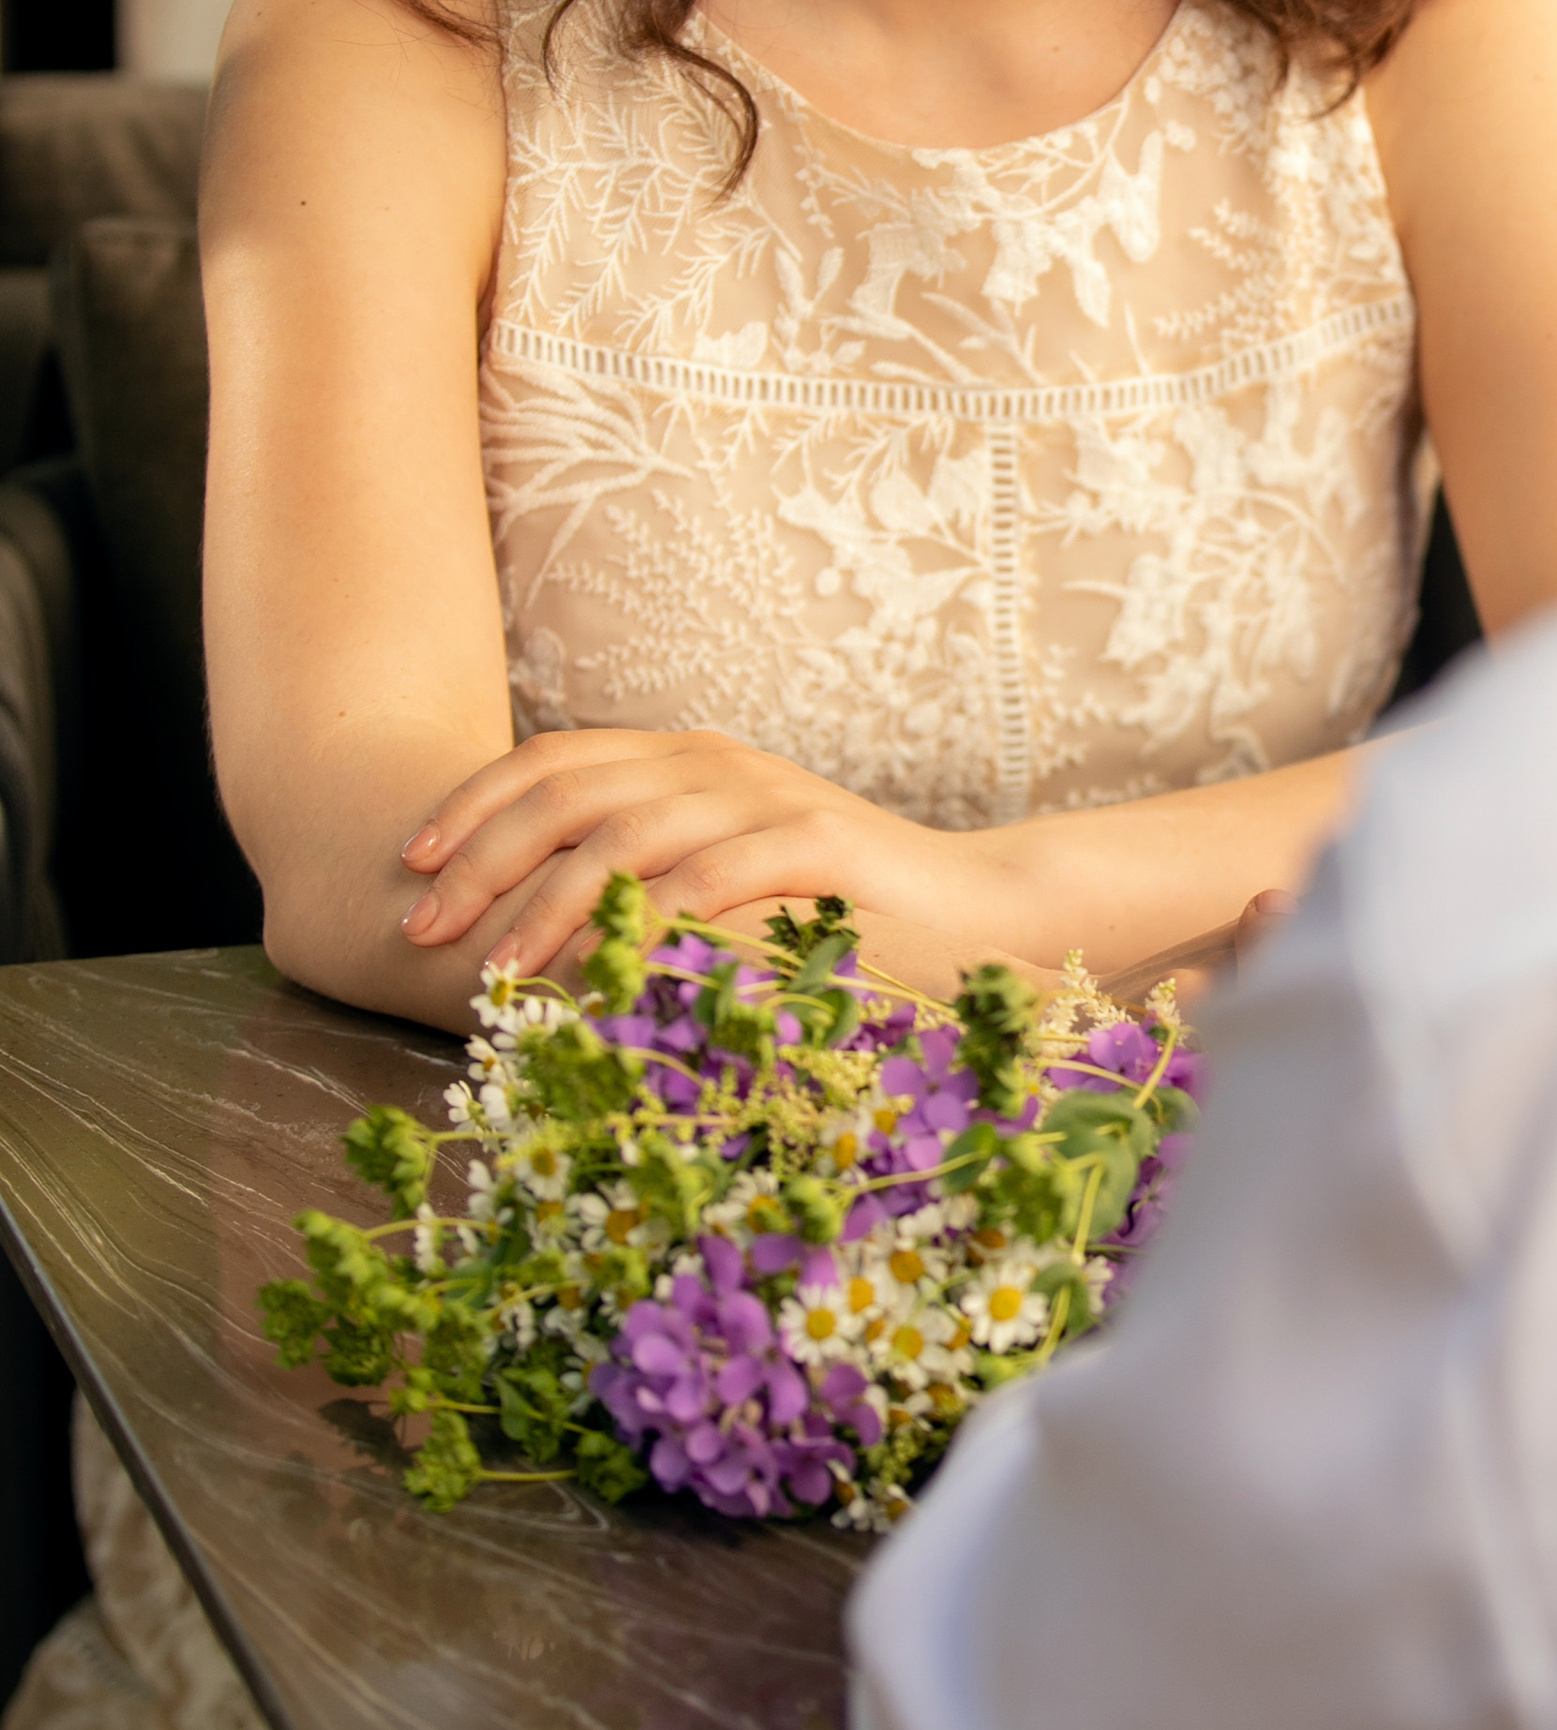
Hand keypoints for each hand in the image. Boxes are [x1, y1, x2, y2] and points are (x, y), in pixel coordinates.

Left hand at [397, 729, 927, 981]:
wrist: (972, 904)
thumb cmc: (836, 906)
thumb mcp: (725, 874)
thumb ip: (645, 875)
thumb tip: (523, 921)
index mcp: (685, 760)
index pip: (554, 758)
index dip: (473, 804)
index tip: (411, 861)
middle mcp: (715, 764)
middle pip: (570, 793)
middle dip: (482, 860)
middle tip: (426, 926)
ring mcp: (767, 798)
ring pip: (626, 836)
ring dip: (547, 904)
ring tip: (497, 971)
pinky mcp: (817, 845)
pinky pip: (711, 876)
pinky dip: (645, 922)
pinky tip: (601, 969)